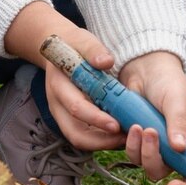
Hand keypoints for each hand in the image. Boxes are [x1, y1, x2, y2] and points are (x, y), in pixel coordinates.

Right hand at [2, 2, 120, 151]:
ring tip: (127, 138)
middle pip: (75, 134)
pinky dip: (102, 139)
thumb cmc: (74, 45)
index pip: (76, 108)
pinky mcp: (71, 119)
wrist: (59, 48)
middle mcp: (58, 105)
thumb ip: (94, 50)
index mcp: (59, 86)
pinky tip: (121, 134)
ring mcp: (63, 114)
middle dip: (100, 142)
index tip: (117, 125)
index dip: (96, 119)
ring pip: (80, 139)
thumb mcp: (83, 40)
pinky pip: (85, 135)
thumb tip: (106, 62)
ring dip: (103, 144)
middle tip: (126, 138)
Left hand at [117, 53, 185, 184]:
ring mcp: (161, 150)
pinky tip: (134, 127)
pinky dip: (134, 146)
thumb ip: (179, 124)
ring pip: (156, 171)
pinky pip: (135, 158)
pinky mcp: (140, 146)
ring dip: (150, 155)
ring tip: (146, 129)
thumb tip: (180, 148)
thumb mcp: (179, 100)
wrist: (143, 71)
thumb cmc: (170, 84)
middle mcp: (183, 150)